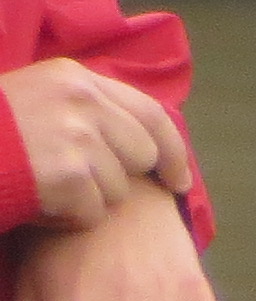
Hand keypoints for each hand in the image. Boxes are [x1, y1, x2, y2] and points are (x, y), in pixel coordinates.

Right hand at [0, 61, 191, 228]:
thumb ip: (83, 111)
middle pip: (140, 155)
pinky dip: (66, 222)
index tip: (179, 180)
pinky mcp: (66, 176)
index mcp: (75, 78)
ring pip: (117, 190)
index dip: (171, 152)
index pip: (150, 114)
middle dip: (118, 180)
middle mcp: (82, 101)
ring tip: (40, 189)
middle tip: (76, 188)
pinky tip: (33, 206)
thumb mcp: (32, 103)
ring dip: (84, 202)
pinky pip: (92, 215)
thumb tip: (145, 144)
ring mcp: (75, 137)